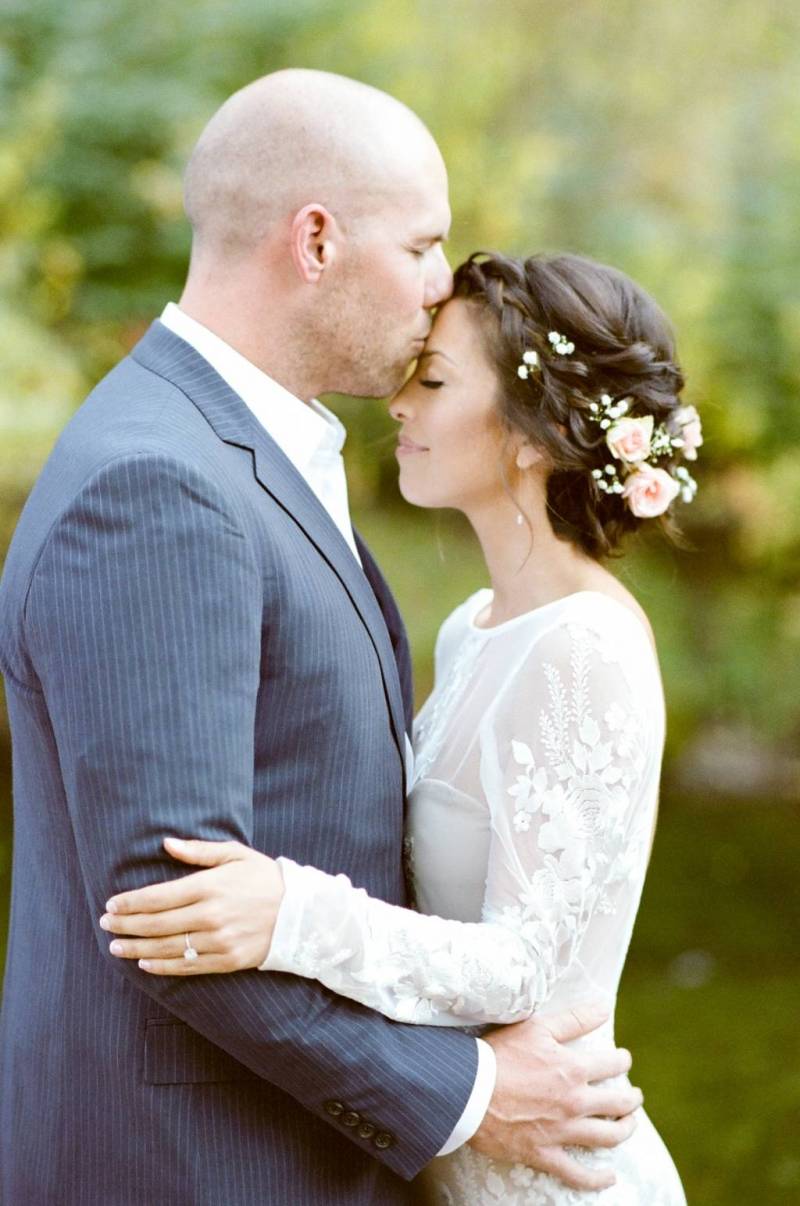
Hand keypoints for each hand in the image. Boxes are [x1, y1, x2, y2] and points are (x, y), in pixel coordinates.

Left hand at [99, 838, 284, 973]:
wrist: (302, 913)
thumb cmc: (265, 878)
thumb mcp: (235, 854)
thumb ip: (198, 851)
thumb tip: (166, 844)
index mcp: (210, 886)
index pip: (158, 897)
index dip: (130, 902)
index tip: (111, 904)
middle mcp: (210, 915)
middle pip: (157, 924)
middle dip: (127, 925)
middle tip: (106, 924)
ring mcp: (218, 941)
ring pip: (167, 947)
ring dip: (137, 948)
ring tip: (116, 947)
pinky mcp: (227, 960)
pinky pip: (188, 966)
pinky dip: (163, 966)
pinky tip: (145, 964)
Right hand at [471, 1003, 642, 1191]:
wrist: (467, 1091)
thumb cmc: (499, 1054)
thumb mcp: (537, 1027)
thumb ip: (574, 1019)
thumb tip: (605, 1008)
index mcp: (573, 1069)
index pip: (612, 1065)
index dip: (622, 1060)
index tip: (623, 1060)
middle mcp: (574, 1102)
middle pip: (618, 1104)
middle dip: (631, 1099)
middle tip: (634, 1096)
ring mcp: (561, 1131)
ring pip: (606, 1137)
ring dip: (624, 1131)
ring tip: (629, 1125)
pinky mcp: (544, 1154)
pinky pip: (577, 1174)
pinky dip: (596, 1179)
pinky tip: (609, 1177)